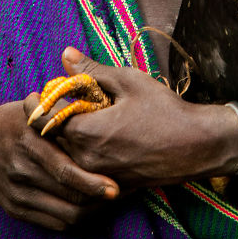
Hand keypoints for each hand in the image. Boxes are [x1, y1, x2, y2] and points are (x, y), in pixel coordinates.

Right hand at [0, 99, 118, 231]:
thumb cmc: (12, 120)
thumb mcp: (33, 107)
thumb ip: (61, 110)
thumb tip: (100, 104)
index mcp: (28, 142)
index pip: (65, 171)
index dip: (94, 182)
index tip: (118, 184)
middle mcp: (22, 171)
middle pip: (69, 197)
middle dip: (101, 198)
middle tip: (127, 191)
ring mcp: (18, 194)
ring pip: (66, 215)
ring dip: (94, 211)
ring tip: (116, 201)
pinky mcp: (16, 210)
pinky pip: (54, 223)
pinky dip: (77, 219)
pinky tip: (94, 208)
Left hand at [28, 48, 237, 189]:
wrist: (197, 146)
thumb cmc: (165, 111)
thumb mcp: (129, 81)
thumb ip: (92, 70)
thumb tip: (65, 54)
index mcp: (86, 133)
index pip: (42, 118)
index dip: (40, 101)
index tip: (43, 91)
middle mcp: (86, 159)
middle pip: (51, 138)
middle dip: (54, 117)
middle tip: (66, 100)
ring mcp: (97, 175)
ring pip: (66, 154)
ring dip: (68, 135)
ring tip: (85, 116)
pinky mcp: (109, 183)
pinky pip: (84, 167)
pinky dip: (84, 150)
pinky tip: (102, 136)